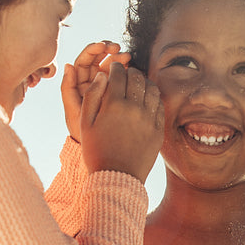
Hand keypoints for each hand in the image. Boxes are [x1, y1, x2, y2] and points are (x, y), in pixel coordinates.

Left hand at [62, 41, 131, 142]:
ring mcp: (106, 88)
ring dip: (120, 60)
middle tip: (119, 49)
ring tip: (128, 58)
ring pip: (112, 67)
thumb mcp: (74, 112)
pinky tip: (135, 71)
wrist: (101, 151)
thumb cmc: (83, 134)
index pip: (84, 60)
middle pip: (99, 60)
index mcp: (78, 85)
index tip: (103, 46)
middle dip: (108, 51)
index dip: (93, 50)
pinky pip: (123, 79)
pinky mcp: (119, 94)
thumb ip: (68, 90)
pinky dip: (128, 73)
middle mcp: (91, 83)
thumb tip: (67, 64)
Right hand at [80, 62, 163, 181]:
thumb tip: (101, 76)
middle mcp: (134, 108)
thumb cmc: (96, 150)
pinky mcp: (158, 130)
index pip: (118, 73)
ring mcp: (149, 119)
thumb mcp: (85, 123)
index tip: (113, 68)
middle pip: (137, 77)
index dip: (114, 67)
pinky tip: (146, 100)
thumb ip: (92, 95)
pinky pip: (160, 105)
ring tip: (137, 85)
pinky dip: (153, 98)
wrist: (116, 177)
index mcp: (114, 104)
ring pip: (151, 88)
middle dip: (130, 72)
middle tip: (125, 75)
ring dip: (144, 82)